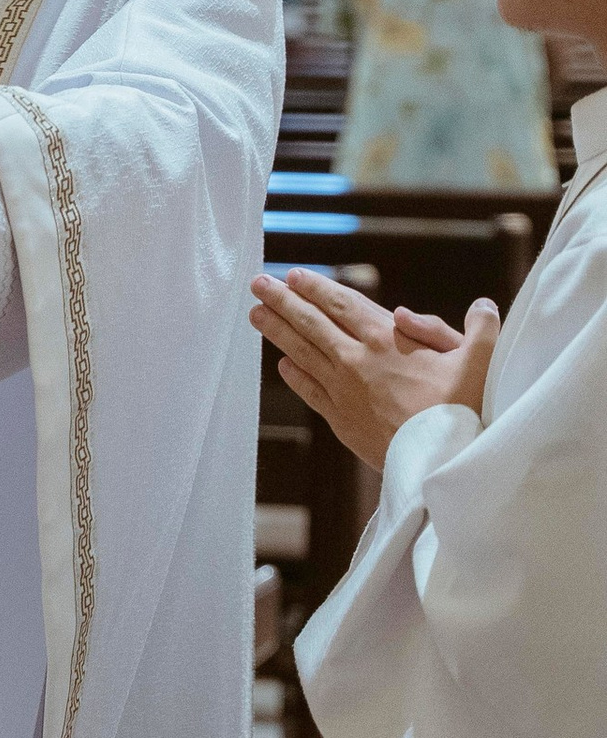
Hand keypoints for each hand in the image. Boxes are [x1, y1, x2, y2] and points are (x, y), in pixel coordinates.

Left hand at [248, 270, 500, 469]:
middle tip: (258, 283)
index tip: (294, 276)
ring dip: (277, 331)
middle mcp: (358, 360)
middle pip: (312, 323)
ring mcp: (345, 391)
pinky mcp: (342, 420)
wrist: (441, 462)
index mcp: (387, 339)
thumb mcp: (481, 361)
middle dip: (283, 301)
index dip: (317, 287)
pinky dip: (295, 376)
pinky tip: (282, 365)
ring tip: (256, 314)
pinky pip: (310, 391)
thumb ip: (482, 328)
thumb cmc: (464, 409)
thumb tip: (481, 304)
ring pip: (302, 353)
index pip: (343, 304)